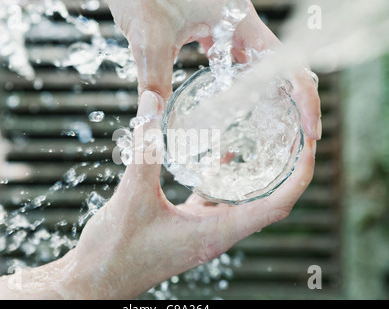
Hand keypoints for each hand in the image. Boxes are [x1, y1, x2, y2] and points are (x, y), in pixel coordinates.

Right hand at [58, 90, 317, 298]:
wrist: (95, 282)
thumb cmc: (114, 252)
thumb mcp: (131, 195)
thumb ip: (145, 148)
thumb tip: (152, 103)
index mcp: (215, 233)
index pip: (277, 205)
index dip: (299, 175)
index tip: (309, 145)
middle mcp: (217, 234)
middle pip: (269, 201)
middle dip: (286, 169)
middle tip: (291, 134)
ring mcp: (204, 232)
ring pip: (244, 200)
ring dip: (258, 173)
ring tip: (265, 140)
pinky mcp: (189, 227)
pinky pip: (217, 200)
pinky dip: (225, 178)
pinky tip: (222, 156)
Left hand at [107, 0, 320, 139]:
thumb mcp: (150, 36)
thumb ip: (154, 79)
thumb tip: (155, 118)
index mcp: (238, 19)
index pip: (284, 62)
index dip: (304, 97)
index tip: (310, 129)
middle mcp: (238, 22)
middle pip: (277, 66)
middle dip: (290, 103)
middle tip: (296, 138)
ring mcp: (225, 25)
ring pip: (254, 64)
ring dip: (262, 95)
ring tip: (267, 129)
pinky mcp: (209, 28)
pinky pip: (231, 58)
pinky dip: (233, 82)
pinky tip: (227, 102)